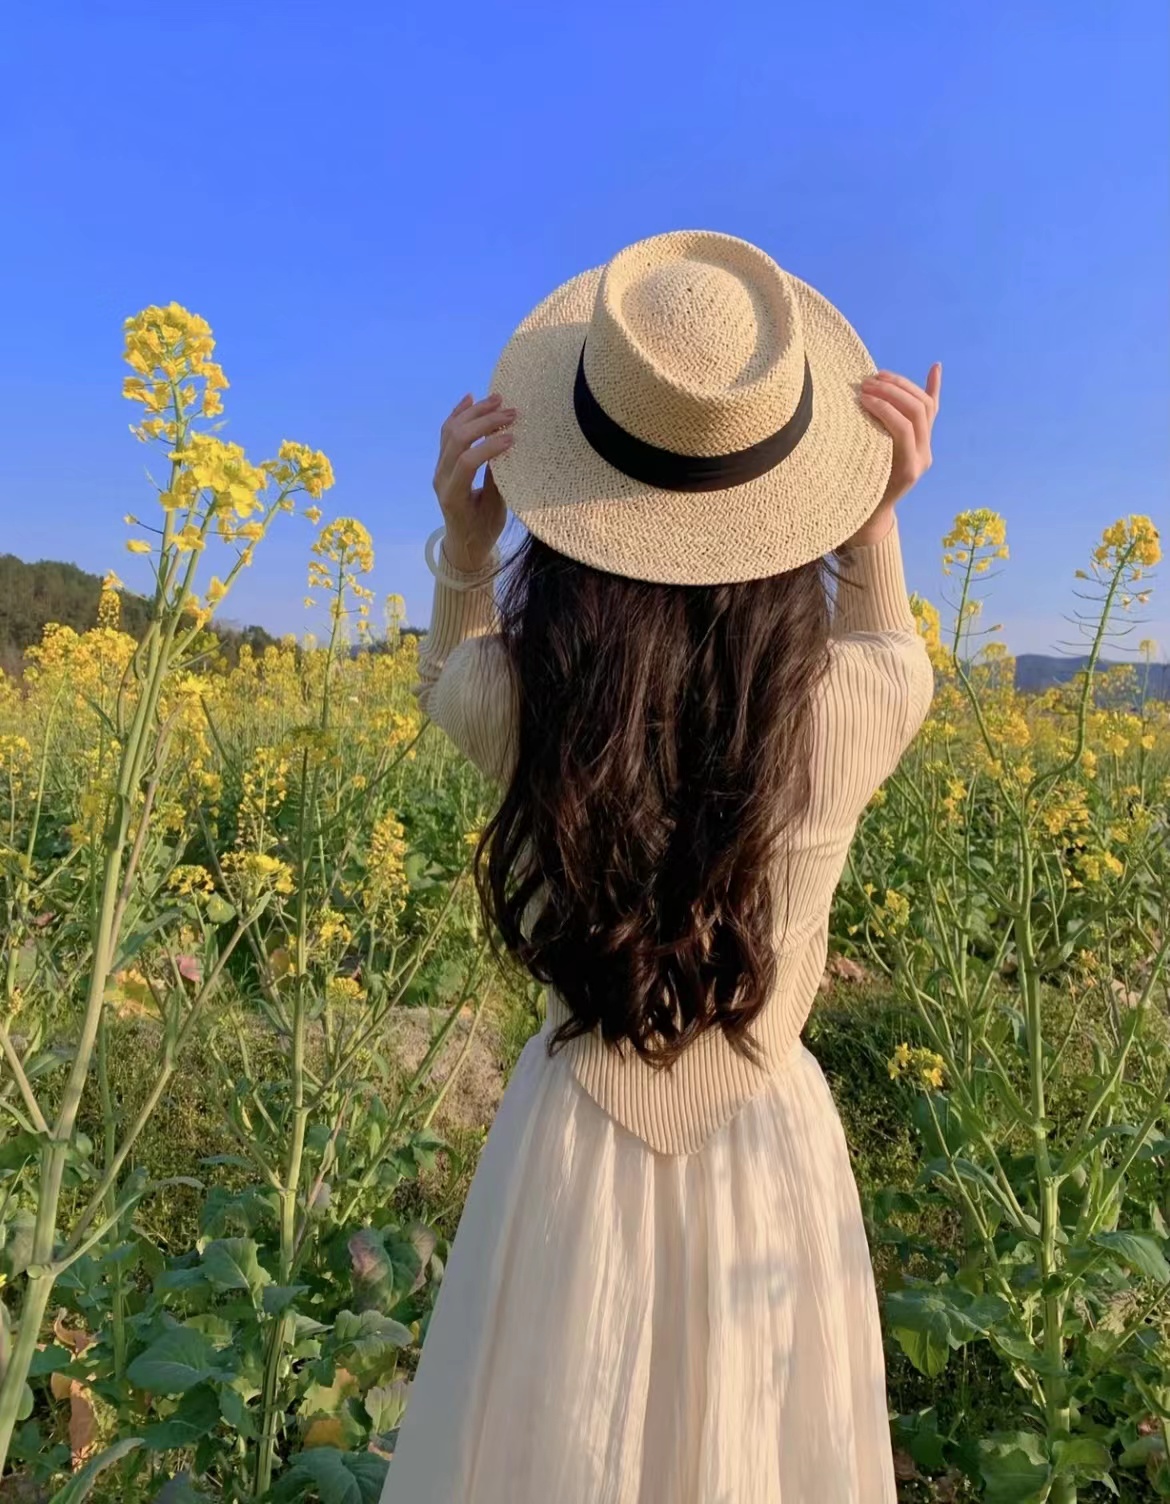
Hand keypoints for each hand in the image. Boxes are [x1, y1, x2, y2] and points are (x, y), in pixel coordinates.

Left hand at [432, 392, 514, 571]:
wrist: (463, 543)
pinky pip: (446, 433)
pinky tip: (470, 398)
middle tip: (511, 414)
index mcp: (453, 495)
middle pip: (457, 440)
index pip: (467, 462)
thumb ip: (496, 482)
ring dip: (474, 412)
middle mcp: (441, 478)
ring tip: (497, 400)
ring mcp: (439, 468)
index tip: (513, 437)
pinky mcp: (442, 462)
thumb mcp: (495, 511)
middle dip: (484, 422)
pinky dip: (458, 413)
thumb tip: (505, 450)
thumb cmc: (483, 531)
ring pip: (450, 431)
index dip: (489, 446)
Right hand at [843, 364, 941, 546]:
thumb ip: (853, 457)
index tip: (861, 397)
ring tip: (879, 377)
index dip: (883, 408)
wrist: (874, 517)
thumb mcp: (854, 482)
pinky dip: (933, 388)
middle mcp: (922, 456)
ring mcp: (925, 447)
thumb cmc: (858, 501)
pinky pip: (932, 411)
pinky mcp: (923, 440)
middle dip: (892, 393)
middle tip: (867, 384)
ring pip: (925, 407)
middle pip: (917, 412)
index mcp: (908, 467)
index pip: (902, 428)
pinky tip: (935, 368)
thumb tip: (830, 427)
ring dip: (903, 386)